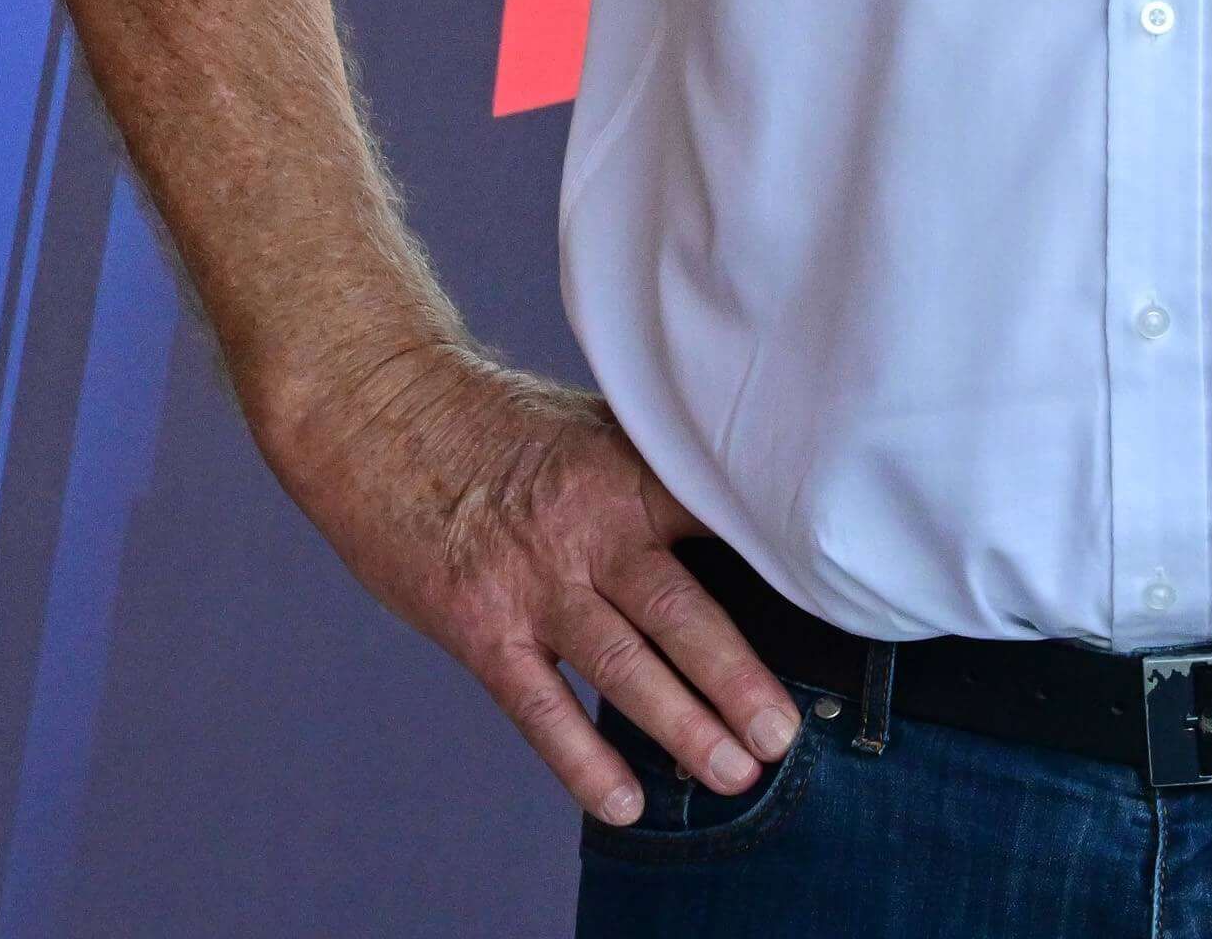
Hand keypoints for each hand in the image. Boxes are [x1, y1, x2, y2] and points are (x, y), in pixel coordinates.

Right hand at [257, 337, 800, 825]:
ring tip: (734, 774)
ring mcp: (531, 579)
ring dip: (682, 725)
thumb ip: (655, 478)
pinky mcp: (478, 623)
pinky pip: (539, 704)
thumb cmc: (492, 424)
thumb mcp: (587, 428)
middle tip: (785, 736)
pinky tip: (622, 802)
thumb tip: (746, 531)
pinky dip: (582, 758)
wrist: (375, 409)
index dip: (779, 569)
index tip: (836, 609)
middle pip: (680, 611)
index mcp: (626, 470)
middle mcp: (586, 525)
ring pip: (621, 665)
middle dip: (738, 679)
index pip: (720, 522)